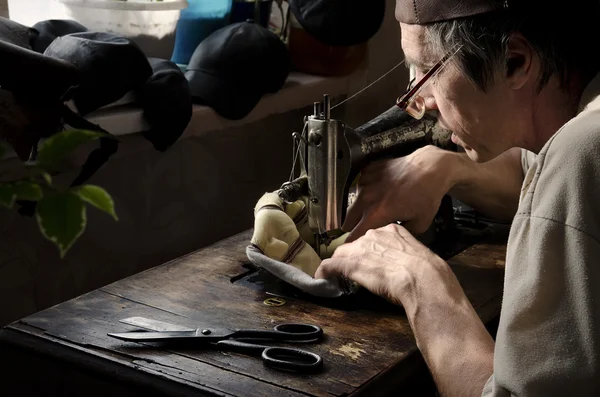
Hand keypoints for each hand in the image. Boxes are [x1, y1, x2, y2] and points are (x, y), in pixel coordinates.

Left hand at [315, 223, 459, 308]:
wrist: (423, 279)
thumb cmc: (429, 273)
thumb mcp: (419, 256)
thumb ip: (407, 256)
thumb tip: (405, 267)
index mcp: (393, 230)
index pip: (373, 238)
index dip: (370, 251)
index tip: (371, 261)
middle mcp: (374, 234)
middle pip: (356, 244)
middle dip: (354, 257)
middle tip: (356, 272)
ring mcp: (361, 248)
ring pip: (342, 253)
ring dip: (339, 264)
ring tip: (336, 276)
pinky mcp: (350, 263)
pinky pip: (331, 265)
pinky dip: (324, 272)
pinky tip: (321, 277)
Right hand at [343, 145, 454, 241]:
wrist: (430, 167)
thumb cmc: (427, 196)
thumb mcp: (420, 225)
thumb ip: (400, 235)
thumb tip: (390, 238)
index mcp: (376, 214)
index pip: (354, 234)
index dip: (352, 243)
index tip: (352, 248)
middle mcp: (366, 198)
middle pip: (348, 218)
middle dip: (351, 227)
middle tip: (357, 230)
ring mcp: (366, 182)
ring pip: (354, 201)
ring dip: (358, 208)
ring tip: (370, 210)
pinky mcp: (368, 171)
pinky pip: (360, 186)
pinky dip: (365, 191)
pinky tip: (377, 192)